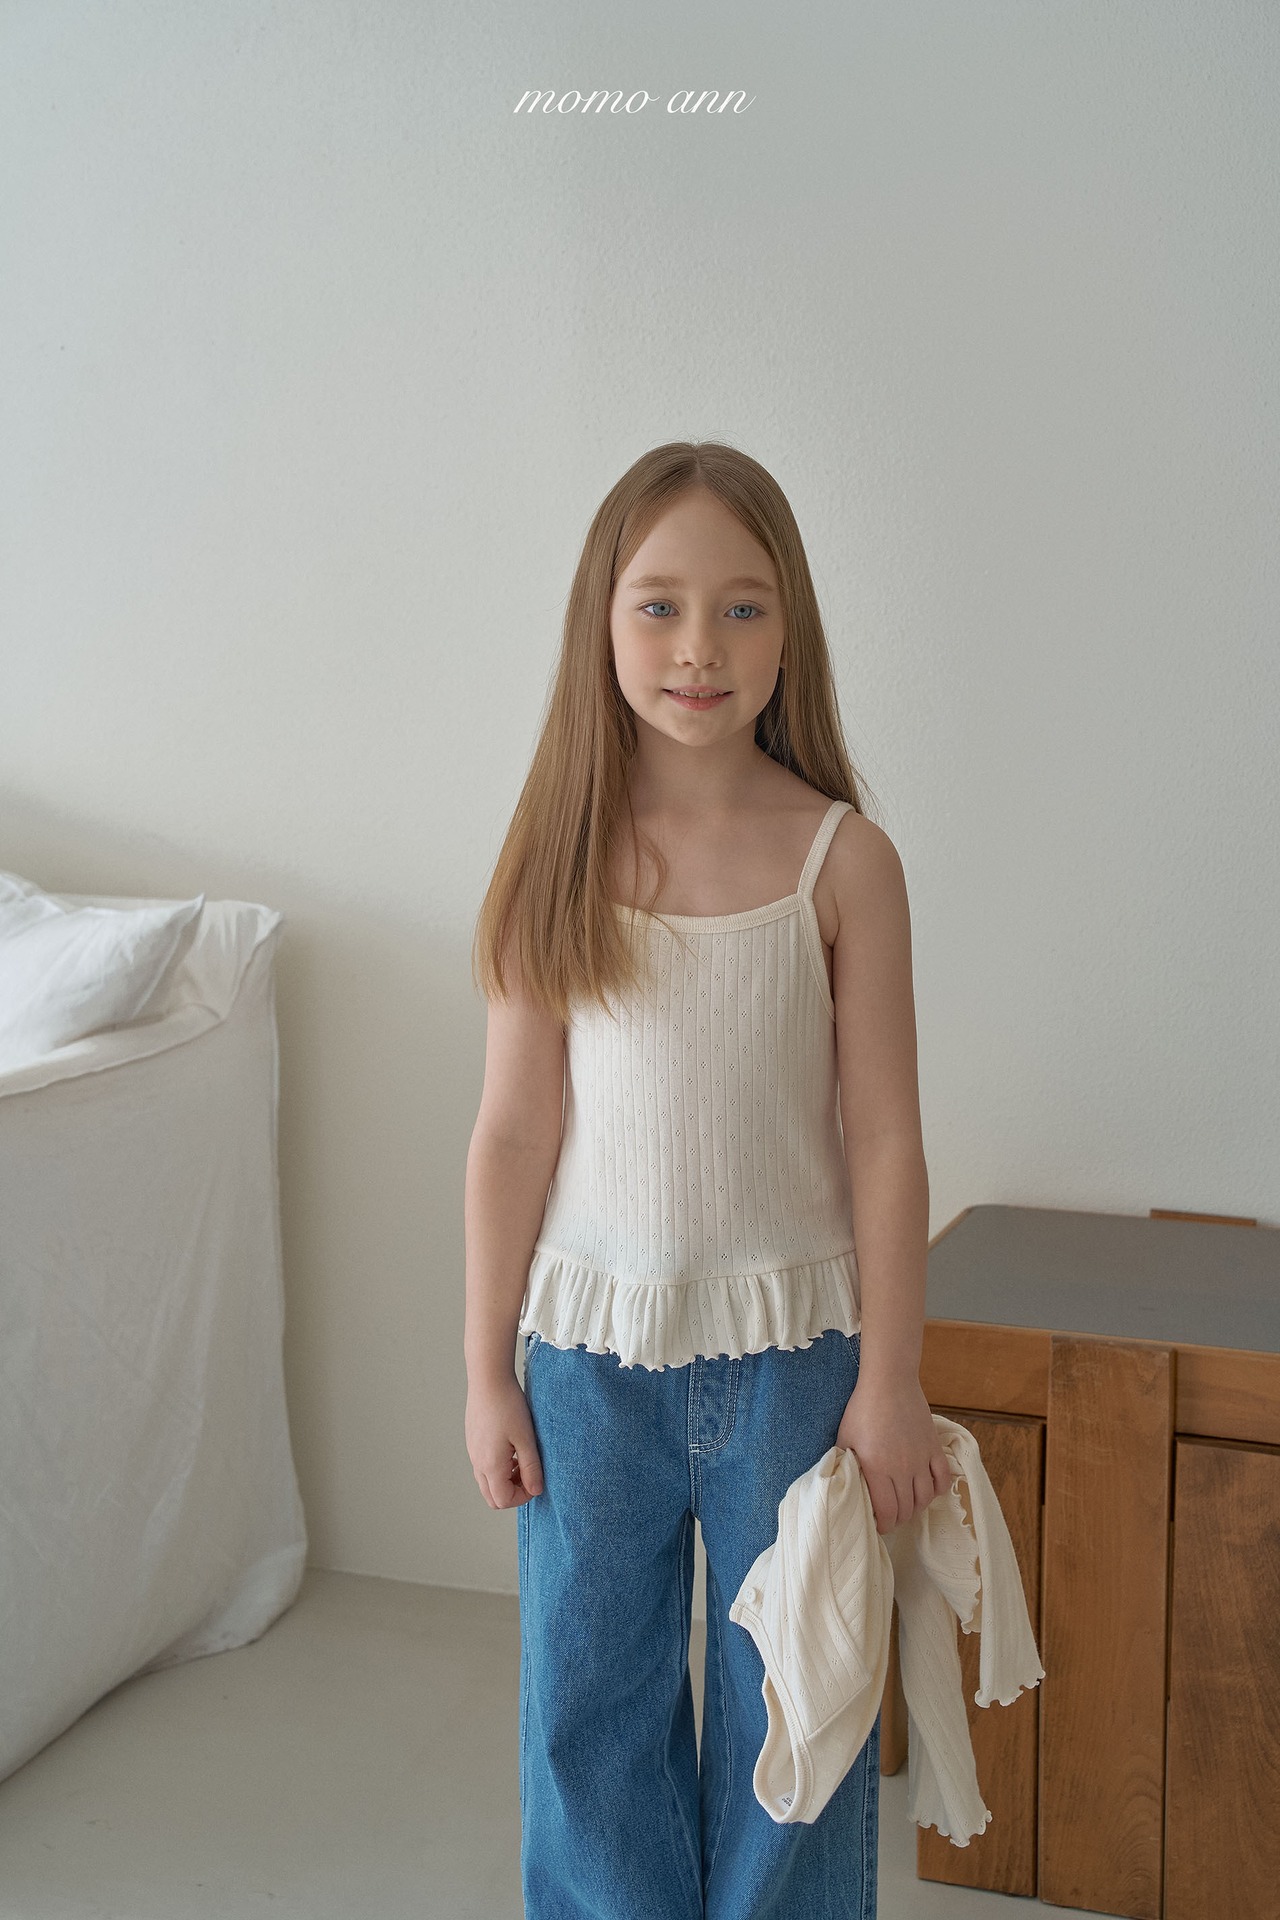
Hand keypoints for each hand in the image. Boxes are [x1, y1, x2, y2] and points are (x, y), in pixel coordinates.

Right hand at [466, 1370, 544, 1509]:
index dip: (522, 1497)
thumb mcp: (526, 1439)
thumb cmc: (508, 1406)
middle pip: (492, 1497)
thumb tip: (536, 1491)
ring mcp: (473, 1452)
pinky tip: (511, 1447)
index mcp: (490, 1465)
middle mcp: (477, 1462)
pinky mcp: (473, 1441)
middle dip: (512, 1493)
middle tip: (528, 1475)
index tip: (536, 1481)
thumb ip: (531, 1468)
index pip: (503, 1500)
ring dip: (505, 1480)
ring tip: (522, 1460)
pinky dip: (498, 1467)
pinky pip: (483, 1466)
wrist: (488, 1379)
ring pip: (487, 1482)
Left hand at [836, 1371, 952, 1535]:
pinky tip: (926, 1489)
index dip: (883, 1524)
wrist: (889, 1382)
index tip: (877, 1524)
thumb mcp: (845, 1438)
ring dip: (916, 1507)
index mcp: (877, 1468)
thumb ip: (845, 1465)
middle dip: (897, 1519)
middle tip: (890, 1517)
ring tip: (906, 1505)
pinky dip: (937, 1490)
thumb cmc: (862, 1409)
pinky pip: (943, 1479)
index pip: (886, 1512)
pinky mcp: (934, 1448)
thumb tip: (843, 1486)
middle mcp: (902, 1468)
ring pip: (925, 1499)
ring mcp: (921, 1459)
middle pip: (906, 1509)